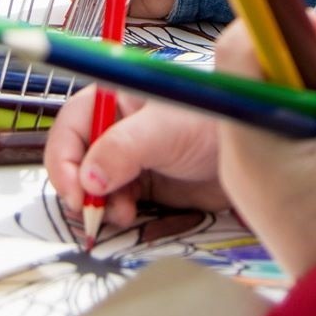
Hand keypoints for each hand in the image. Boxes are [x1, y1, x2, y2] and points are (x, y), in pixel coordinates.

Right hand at [44, 86, 228, 229]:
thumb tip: (87, 180)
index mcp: (113, 99)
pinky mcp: (142, 183)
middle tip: (90, 212)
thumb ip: (122, 150)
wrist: (251, 148)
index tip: (73, 191)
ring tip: (121, 214)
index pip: (71, 127)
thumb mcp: (163, 131)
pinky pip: (114, 201)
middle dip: (79, 187)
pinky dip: (115, 213)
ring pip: (92, 185)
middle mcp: (114, 126)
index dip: (64, 160)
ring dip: (98, 204)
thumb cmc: (211, 121)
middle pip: (76, 159)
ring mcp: (127, 157)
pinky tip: (130, 216)